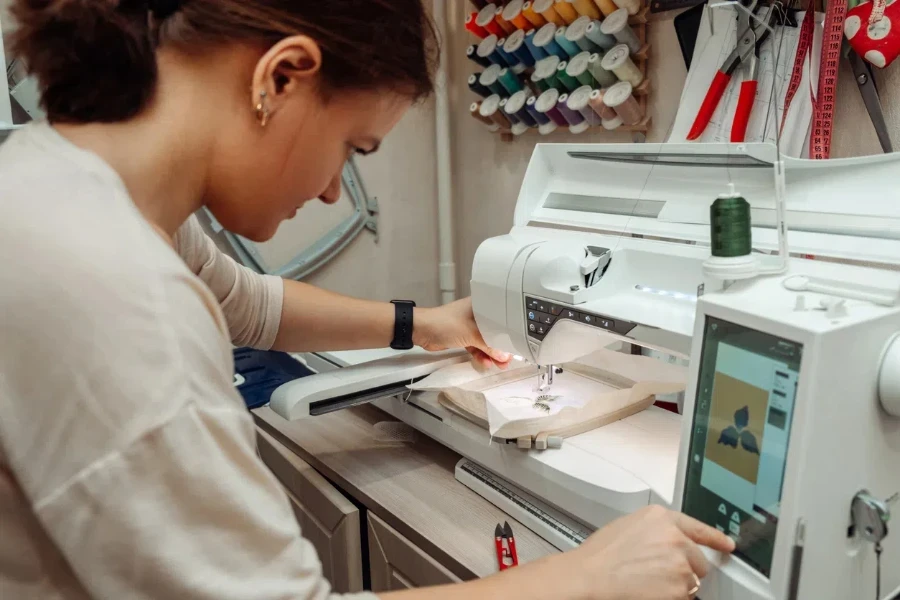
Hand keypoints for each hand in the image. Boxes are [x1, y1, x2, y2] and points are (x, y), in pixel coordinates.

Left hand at [414, 298, 511, 368]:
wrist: (421, 330)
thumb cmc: (445, 323)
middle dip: (501, 346)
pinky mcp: (462, 337)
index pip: (500, 317)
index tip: (517, 343)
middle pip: (494, 331)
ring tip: (500, 364)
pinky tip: (486, 363)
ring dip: (492, 353)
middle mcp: (476, 314)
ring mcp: (469, 326)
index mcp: (480, 305)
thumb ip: (488, 345)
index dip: (509, 330)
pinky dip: (481, 354)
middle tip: (509, 358)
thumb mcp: (471, 333)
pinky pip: (476, 347)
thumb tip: (504, 356)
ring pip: (485, 341)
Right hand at [556, 505, 735, 599]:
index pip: (697, 527)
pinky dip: (671, 596)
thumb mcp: (627, 527)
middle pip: (697, 559)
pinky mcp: (680, 586)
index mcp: (660, 517)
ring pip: (692, 580)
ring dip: (677, 585)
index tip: (727, 545)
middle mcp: (674, 537)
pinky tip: (651, 592)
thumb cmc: (600, 556)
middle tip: (659, 574)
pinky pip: (684, 596)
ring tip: (649, 583)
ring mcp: (680, 562)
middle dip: (685, 568)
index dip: (715, 538)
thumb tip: (664, 541)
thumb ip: (653, 531)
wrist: (590, 576)